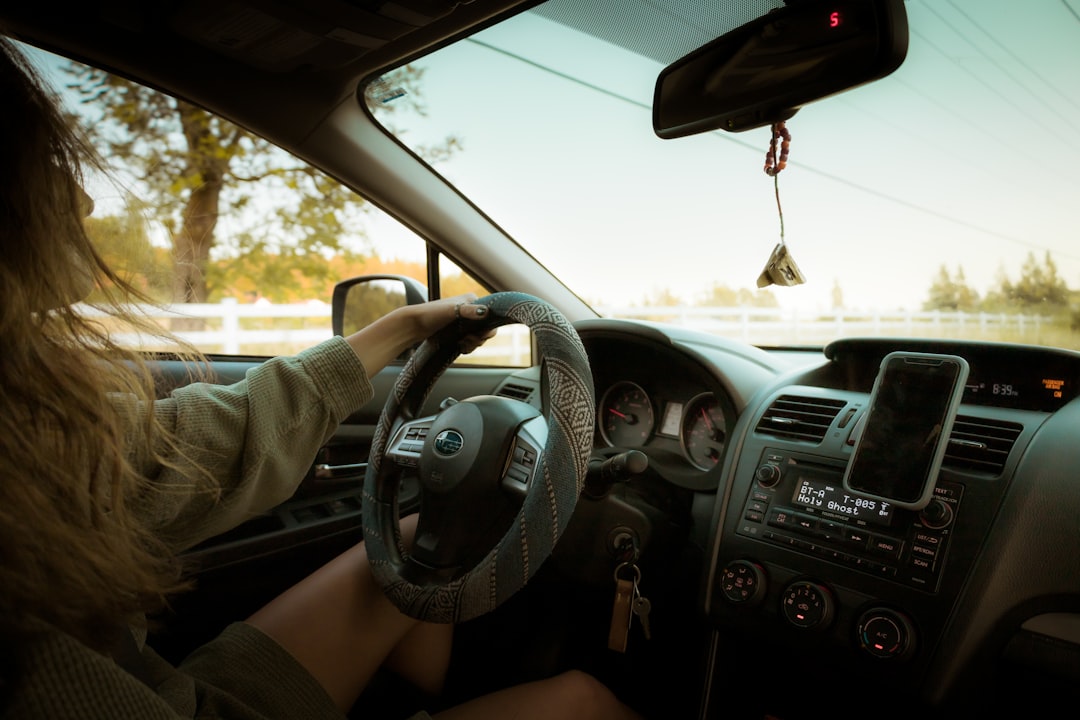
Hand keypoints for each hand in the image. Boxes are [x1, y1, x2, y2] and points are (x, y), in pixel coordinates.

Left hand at [344, 293, 495, 375]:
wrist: (413, 325)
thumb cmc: (430, 314)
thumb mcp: (451, 311)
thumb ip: (468, 311)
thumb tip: (486, 312)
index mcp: (472, 300)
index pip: (491, 316)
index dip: (487, 329)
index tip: (477, 336)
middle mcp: (470, 309)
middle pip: (486, 329)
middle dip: (479, 338)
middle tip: (467, 342)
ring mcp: (464, 321)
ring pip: (479, 337)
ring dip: (473, 344)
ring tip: (462, 345)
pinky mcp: (458, 331)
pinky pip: (470, 341)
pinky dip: (468, 346)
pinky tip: (460, 348)